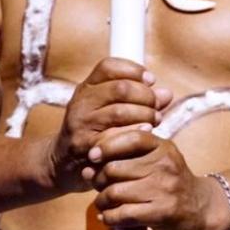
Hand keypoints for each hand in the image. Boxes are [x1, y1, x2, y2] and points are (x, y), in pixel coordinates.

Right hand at [48, 57, 171, 192]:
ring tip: (155, 121)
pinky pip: (115, 137)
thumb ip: (138, 99)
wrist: (62, 162)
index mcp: (86, 88)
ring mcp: (81, 124)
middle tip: (157, 106)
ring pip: (120, 112)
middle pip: (120, 88)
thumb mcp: (109, 108)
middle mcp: (81, 103)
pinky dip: (134, 133)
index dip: (134, 69)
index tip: (151, 80)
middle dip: (146, 96)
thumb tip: (167, 93)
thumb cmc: (94, 131)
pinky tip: (145, 134)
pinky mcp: (85, 146)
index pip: (108, 66)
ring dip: (145, 115)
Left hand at [91, 128, 228, 229]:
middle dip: (98, 179)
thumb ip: (128, 157)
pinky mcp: (162, 213)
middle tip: (97, 186)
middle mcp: (165, 165)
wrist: (202, 211)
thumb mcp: (160, 160)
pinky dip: (109, 218)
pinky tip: (108, 217)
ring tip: (102, 203)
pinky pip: (123, 214)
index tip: (92, 156)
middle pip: (114, 168)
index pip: (130, 138)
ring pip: (115, 192)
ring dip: (101, 201)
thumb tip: (88, 164)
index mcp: (163, 147)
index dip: (106, 146)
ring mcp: (164, 189)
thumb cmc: (172, 184)